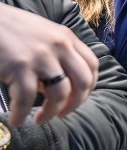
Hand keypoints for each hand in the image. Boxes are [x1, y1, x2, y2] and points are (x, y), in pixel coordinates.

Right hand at [0, 4, 98, 127]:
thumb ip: (56, 57)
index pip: (92, 65)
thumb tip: (55, 89)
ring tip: (40, 119)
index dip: (89, 87)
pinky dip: (22, 114)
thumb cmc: (10, 30)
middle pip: (83, 82)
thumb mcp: (42, 36)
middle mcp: (60, 45)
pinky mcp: (19, 66)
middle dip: (75, 103)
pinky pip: (27, 98)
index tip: (78, 98)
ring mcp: (41, 56)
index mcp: (67, 38)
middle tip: (62, 114)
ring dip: (51, 113)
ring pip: (60, 93)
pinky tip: (17, 120)